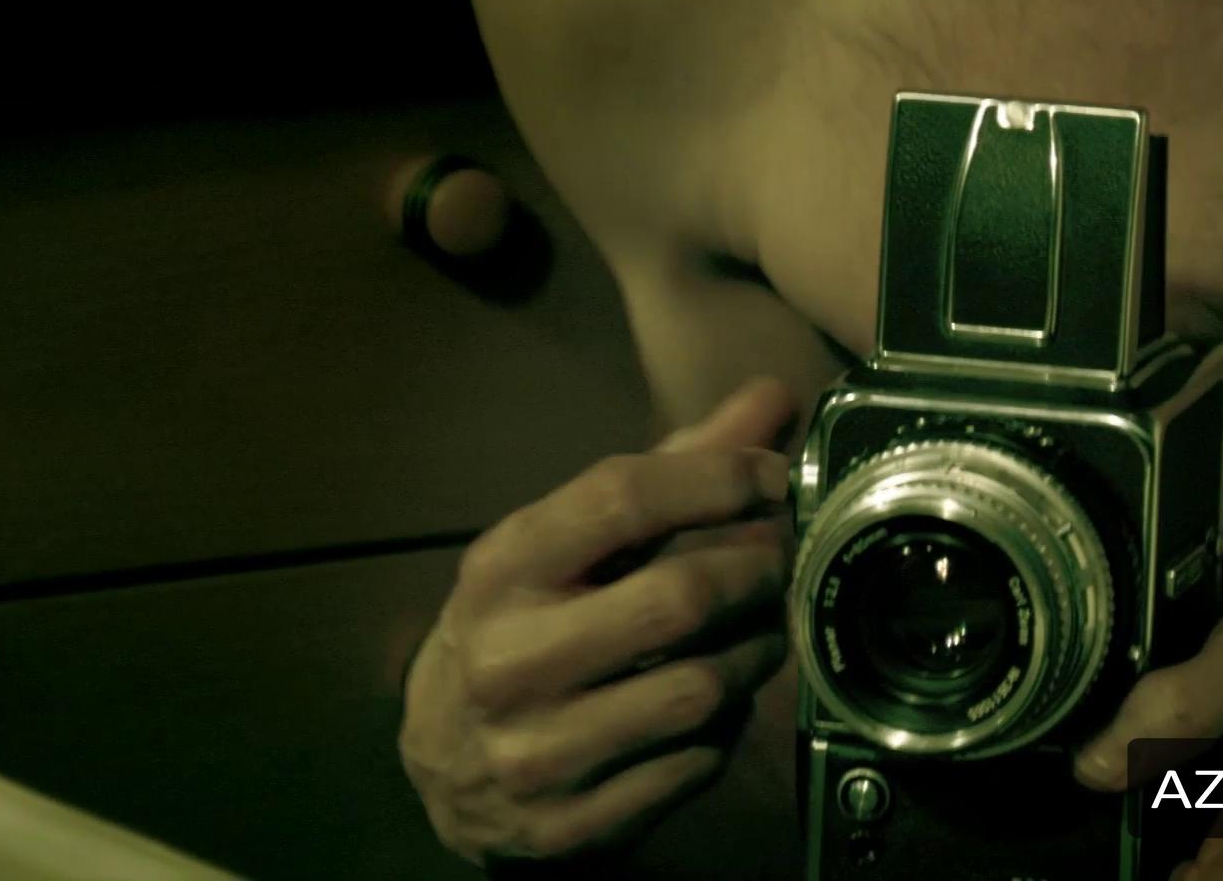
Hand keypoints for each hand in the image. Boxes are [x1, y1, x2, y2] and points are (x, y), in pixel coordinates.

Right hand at [398, 378, 797, 866]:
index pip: (619, 498)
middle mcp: (508, 657)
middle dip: (755, 573)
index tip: (769, 475)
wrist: (443, 768)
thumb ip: (673, 469)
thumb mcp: (569, 545)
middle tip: (779, 563)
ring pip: (700, 690)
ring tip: (759, 632)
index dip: (716, 478)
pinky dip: (725, 729)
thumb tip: (770, 399)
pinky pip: (695, 766)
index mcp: (502, 569)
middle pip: (677, 600)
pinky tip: (716, 705)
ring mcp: (537, 749)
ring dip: (756, 653)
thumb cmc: (522, 627)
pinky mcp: (571, 824)